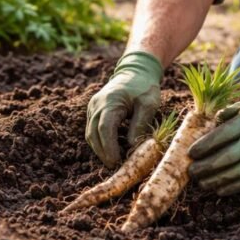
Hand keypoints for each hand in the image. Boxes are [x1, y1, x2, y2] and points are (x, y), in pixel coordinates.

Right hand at [85, 51, 162, 167]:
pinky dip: (100, 142)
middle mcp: (97, 105)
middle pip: (94, 134)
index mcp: (110, 101)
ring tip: (115, 162)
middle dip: (103, 153)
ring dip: (100, 150)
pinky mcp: (94, 111)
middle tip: (116, 168)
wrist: (136, 71)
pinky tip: (112, 150)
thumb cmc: (144, 87)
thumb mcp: (149, 104)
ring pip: (90, 134)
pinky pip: (93, 130)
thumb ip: (140, 124)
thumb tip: (132, 147)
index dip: (109, 148)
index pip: (105, 129)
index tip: (117, 163)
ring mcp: (93, 107)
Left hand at [188, 90, 239, 195]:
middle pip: (227, 157)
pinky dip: (233, 187)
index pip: (222, 135)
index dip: (205, 145)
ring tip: (201, 183)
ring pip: (237, 172)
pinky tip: (219, 190)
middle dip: (206, 166)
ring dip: (217, 180)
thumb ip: (227, 113)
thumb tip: (210, 123)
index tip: (190, 153)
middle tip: (190, 171)